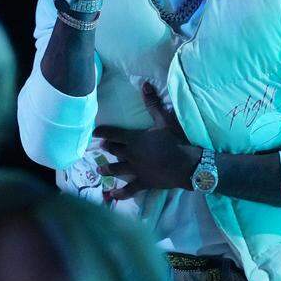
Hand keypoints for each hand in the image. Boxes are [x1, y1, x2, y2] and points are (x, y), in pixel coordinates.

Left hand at [95, 84, 198, 200]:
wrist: (186, 164)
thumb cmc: (175, 141)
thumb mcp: (164, 120)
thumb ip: (152, 103)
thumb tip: (144, 84)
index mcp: (134, 139)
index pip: (114, 134)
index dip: (102, 132)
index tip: (93, 132)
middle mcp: (131, 155)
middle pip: (115, 151)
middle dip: (107, 148)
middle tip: (101, 148)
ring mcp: (136, 170)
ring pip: (117, 169)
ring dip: (107, 169)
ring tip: (99, 169)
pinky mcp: (143, 182)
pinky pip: (129, 189)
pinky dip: (120, 193)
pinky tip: (112, 195)